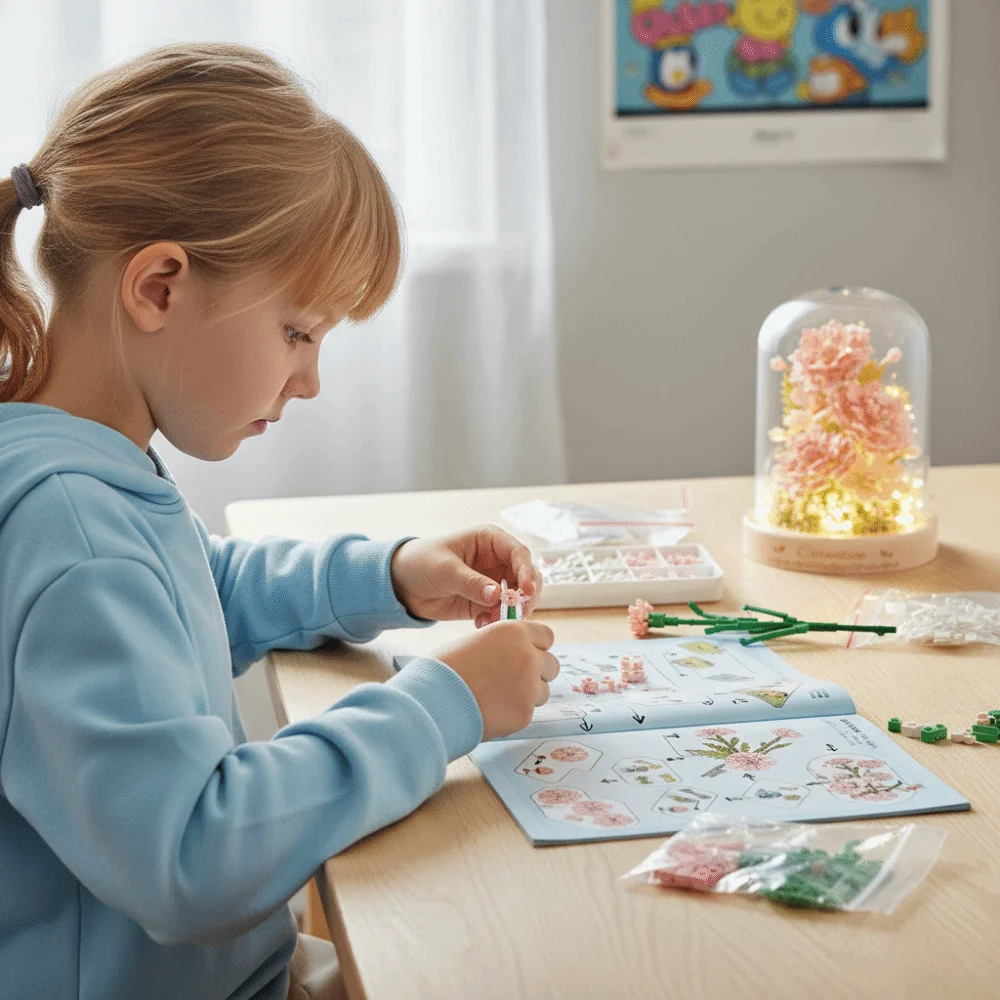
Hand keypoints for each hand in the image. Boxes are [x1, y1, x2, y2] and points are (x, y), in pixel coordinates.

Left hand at [390, 525, 542, 624]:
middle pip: (526, 577)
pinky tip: (481, 624)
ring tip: (492, 620)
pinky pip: (502, 613)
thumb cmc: (421, 563)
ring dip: (512, 611)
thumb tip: (498, 595)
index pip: (519, 553)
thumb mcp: (445, 570)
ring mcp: (493, 582)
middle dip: (526, 595)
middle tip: (517, 612)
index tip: (526, 591)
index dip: (526, 571)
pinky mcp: (485, 602)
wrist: (401, 584)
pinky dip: (498, 621)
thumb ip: (471, 583)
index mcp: (489, 540)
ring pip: (518, 597)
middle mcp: (497, 560)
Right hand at [435, 620, 559, 739]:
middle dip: (538, 671)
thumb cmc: (445, 668)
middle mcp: (528, 655)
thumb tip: (511, 650)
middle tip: (515, 679)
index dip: (536, 646)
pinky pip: (529, 711)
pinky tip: (493, 710)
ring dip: (529, 693)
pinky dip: (515, 712)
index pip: (546, 636)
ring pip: (543, 690)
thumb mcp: (475, 641)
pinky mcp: (525, 713)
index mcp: (514, 632)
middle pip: (551, 664)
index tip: (525, 654)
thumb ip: (501, 643)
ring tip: (500, 697)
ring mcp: (529, 686)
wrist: (434, 700)